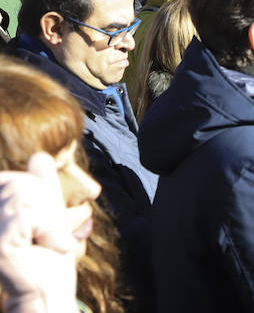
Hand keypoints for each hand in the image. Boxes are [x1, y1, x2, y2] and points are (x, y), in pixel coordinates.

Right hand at [0, 153, 77, 312]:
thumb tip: (39, 157)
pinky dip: (51, 230)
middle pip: (21, 185)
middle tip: (47, 235)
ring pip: (28, 197)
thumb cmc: (46, 258)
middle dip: (45, 207)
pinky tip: (51, 248)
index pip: (11, 179)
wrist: (48, 293)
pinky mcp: (0, 244)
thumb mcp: (47, 214)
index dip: (35, 195)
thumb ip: (41, 187)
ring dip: (50, 220)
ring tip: (47, 242)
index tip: (39, 224)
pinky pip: (32, 216)